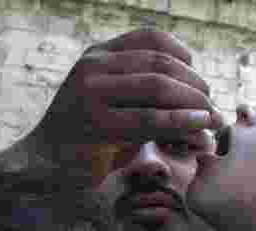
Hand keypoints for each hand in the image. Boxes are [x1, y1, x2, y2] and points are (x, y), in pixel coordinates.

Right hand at [24, 28, 223, 172]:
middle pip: (160, 63)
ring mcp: (91, 92)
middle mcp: (93, 66)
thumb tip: (199, 103)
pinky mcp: (95, 123)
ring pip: (158, 87)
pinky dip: (181, 121)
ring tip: (210, 120)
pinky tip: (199, 128)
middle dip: (195, 85)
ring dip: (193, 102)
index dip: (184, 56)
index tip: (198, 79)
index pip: (151, 39)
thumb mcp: (114, 108)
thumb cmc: (86, 142)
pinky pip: (149, 118)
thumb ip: (145, 98)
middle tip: (212, 106)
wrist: (43, 166)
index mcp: (97, 55)